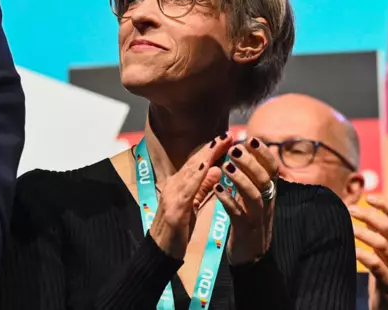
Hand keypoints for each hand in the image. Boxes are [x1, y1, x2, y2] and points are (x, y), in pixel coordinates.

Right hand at [149, 135, 231, 258]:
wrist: (159, 254)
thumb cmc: (176, 231)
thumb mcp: (192, 206)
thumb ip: (203, 188)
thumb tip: (217, 168)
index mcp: (178, 185)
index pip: (197, 163)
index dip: (211, 149)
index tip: (227, 137)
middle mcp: (172, 186)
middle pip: (194, 162)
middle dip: (211, 147)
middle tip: (227, 134)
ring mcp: (171, 197)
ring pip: (190, 171)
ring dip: (206, 155)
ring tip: (220, 142)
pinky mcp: (174, 210)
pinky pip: (187, 189)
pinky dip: (197, 176)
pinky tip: (206, 166)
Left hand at [214, 137, 280, 265]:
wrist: (252, 257)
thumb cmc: (250, 223)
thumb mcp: (255, 199)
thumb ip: (251, 180)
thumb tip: (246, 156)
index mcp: (269, 192)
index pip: (272, 168)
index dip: (264, 153)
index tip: (252, 139)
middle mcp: (267, 202)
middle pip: (265, 178)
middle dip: (251, 162)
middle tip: (235, 149)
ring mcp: (257, 216)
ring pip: (254, 194)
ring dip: (240, 178)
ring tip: (226, 166)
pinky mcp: (245, 229)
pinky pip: (238, 213)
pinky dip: (228, 201)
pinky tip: (217, 191)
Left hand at [352, 195, 387, 309]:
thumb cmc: (386, 272)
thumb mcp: (385, 251)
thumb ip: (380, 232)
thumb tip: (368, 213)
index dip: (385, 204)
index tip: (368, 197)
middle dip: (369, 215)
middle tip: (350, 210)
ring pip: (382, 244)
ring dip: (364, 234)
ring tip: (349, 228)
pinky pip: (376, 265)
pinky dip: (364, 256)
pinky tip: (353, 250)